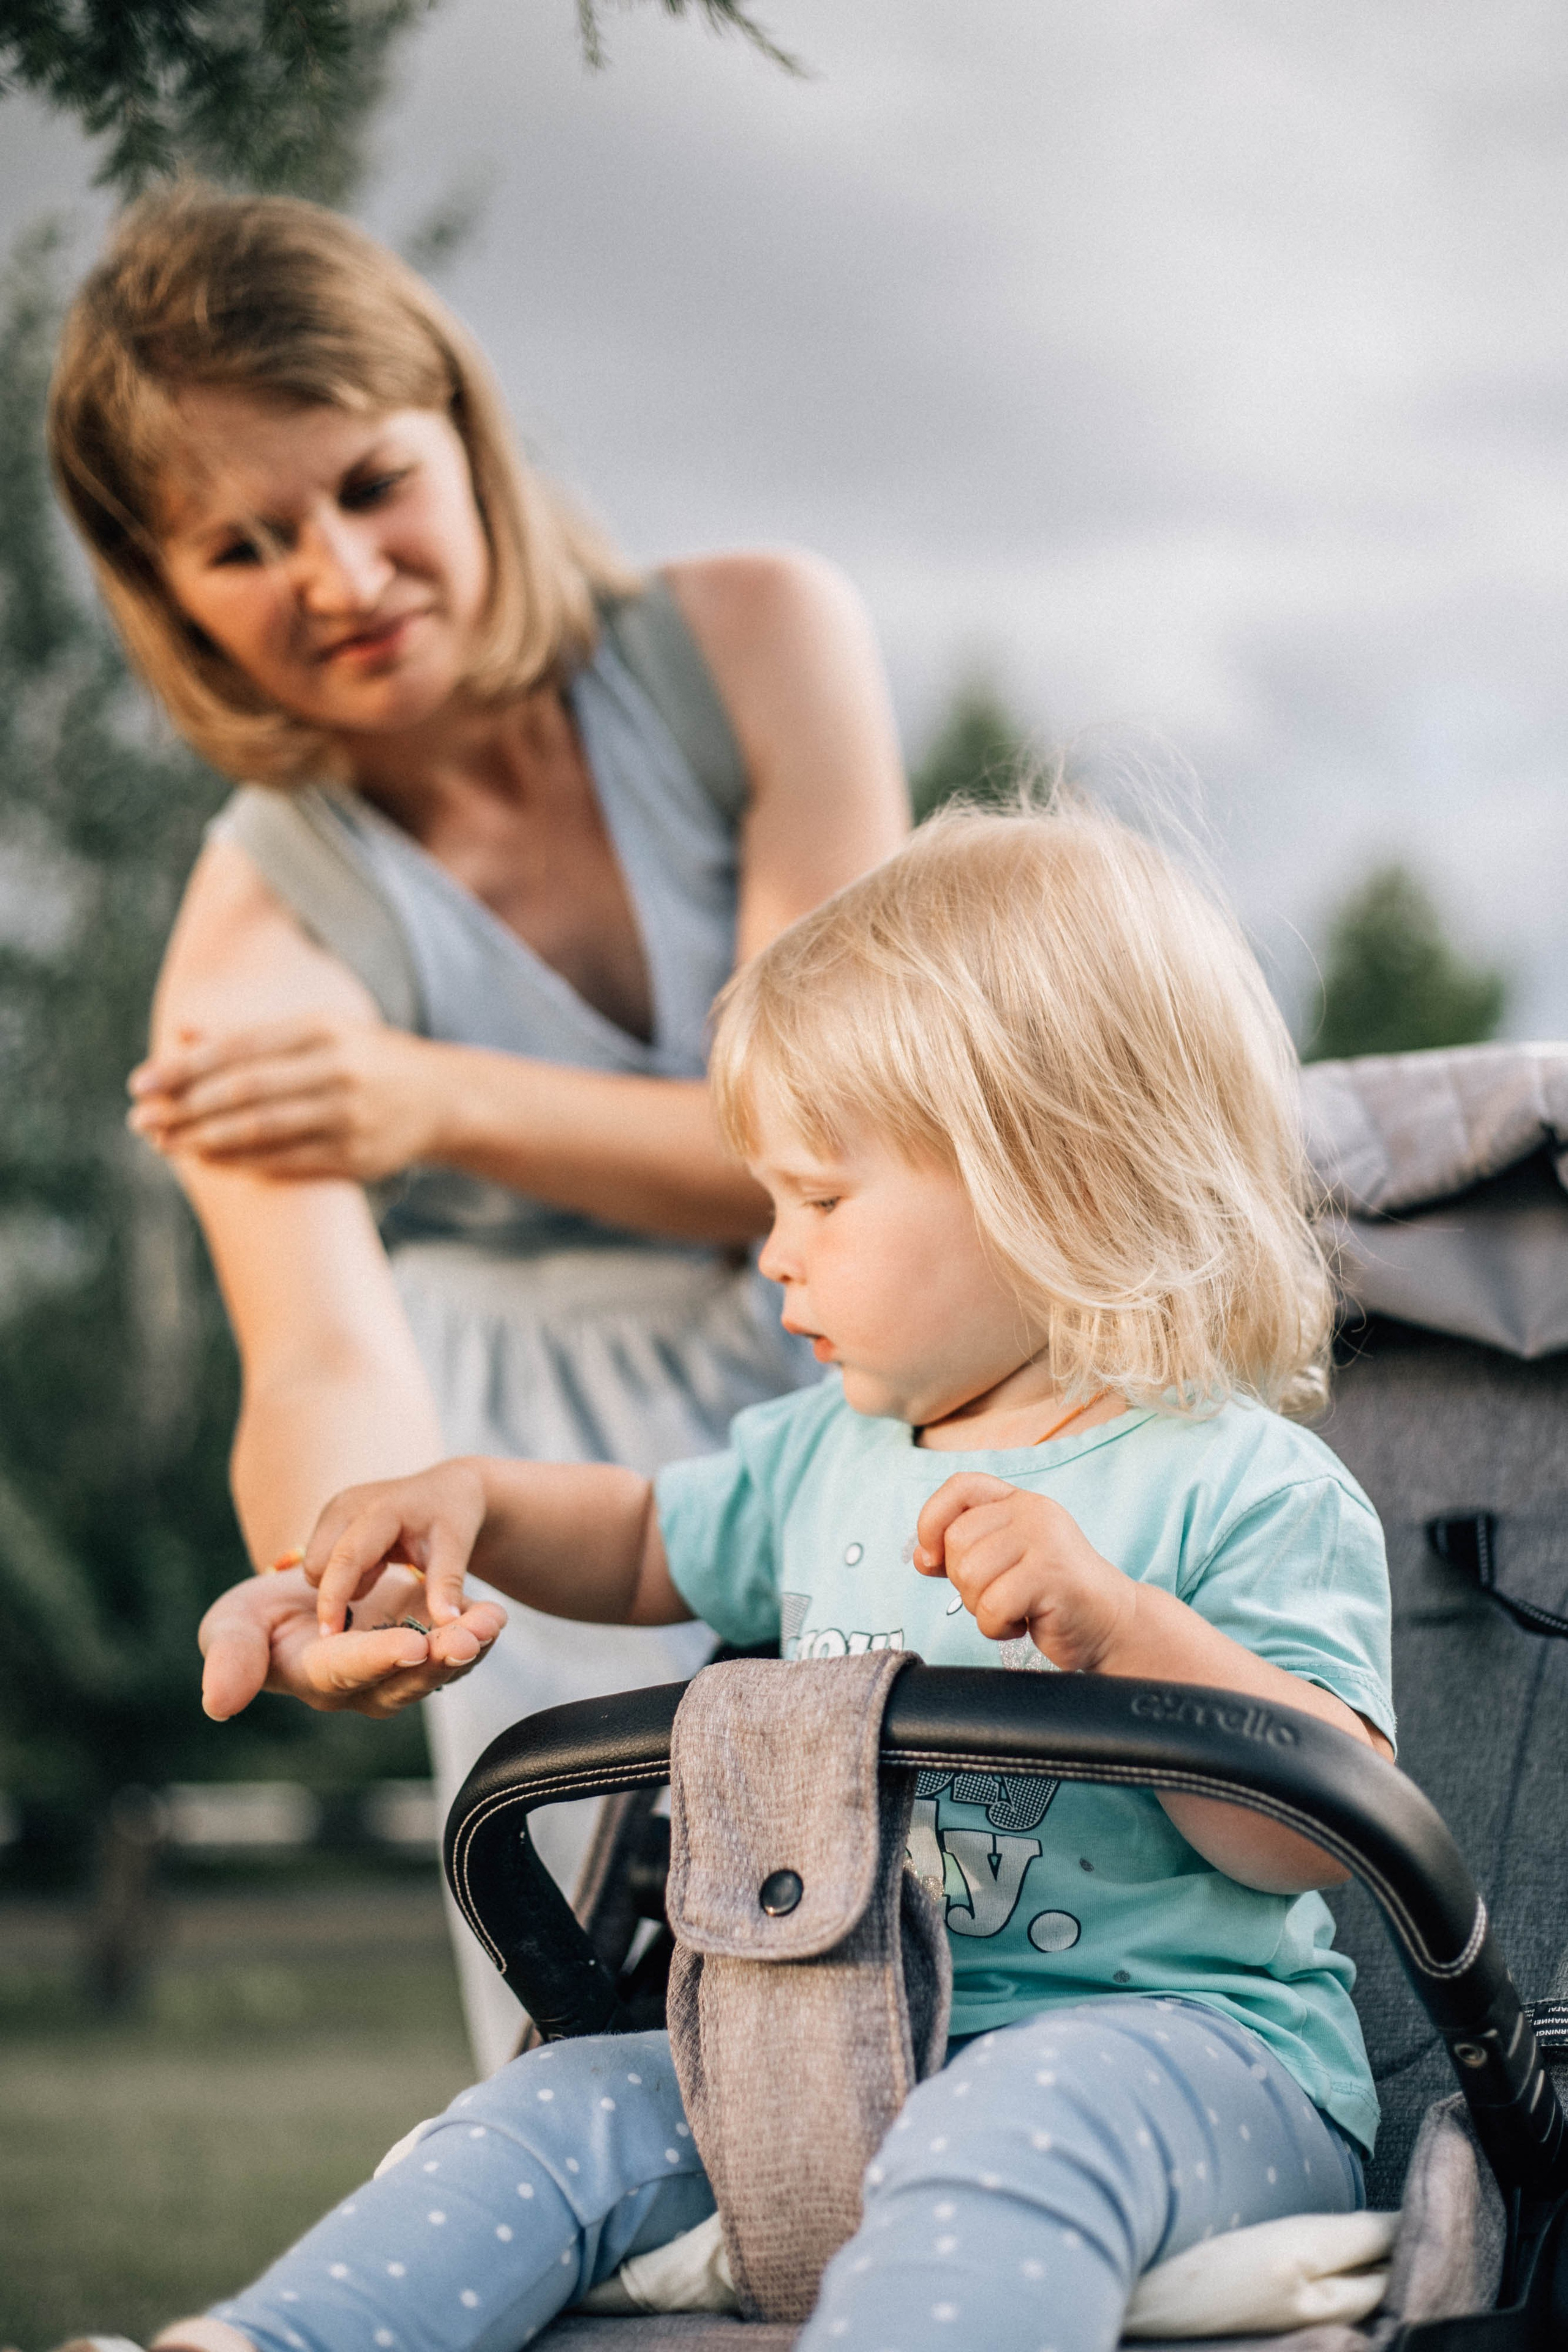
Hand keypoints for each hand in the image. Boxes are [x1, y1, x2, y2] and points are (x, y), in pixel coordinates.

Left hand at [127, 1017, 449, 1182]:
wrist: (442, 1098)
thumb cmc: (363, 1058)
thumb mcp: (317, 1030)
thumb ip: (250, 1036)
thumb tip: (181, 1032)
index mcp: (321, 1029)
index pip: (237, 1049)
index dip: (183, 1068)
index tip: (140, 1083)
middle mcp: (336, 1070)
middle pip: (242, 1092)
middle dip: (183, 1108)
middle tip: (140, 1121)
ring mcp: (348, 1116)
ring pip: (260, 1131)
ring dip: (203, 1141)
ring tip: (165, 1144)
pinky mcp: (356, 1157)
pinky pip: (286, 1163)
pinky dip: (241, 1163)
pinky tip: (209, 1160)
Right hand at [199, 1561, 505, 1722]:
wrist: (297, 1598)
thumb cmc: (255, 1620)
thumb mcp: (231, 1628)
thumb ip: (232, 1659)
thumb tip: (218, 1704)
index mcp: (317, 1676)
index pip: (349, 1670)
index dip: (379, 1658)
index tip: (411, 1647)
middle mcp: (364, 1683)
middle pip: (406, 1676)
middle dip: (440, 1658)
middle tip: (468, 1639)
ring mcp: (400, 1666)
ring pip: (439, 1666)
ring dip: (468, 1645)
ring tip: (492, 1622)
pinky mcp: (425, 1642)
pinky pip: (456, 1645)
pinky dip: (478, 1630)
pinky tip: (495, 1615)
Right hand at [304, 1460, 489, 1635]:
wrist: (446, 1488)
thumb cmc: (452, 1517)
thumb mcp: (455, 1548)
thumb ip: (447, 1584)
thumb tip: (448, 1621)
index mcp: (382, 1510)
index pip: (346, 1559)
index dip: (333, 1599)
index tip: (329, 1638)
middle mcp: (349, 1504)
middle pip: (318, 1564)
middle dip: (339, 1589)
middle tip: (381, 1577)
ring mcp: (336, 1507)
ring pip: (315, 1563)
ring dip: (342, 1580)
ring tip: (382, 1566)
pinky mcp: (331, 1515)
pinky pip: (320, 1557)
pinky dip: (343, 1571)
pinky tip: (375, 1560)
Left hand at [912, 1473, 1135, 1670]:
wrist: (1112, 1624)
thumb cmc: (1052, 1596)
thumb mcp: (1003, 1565)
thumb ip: (963, 1555)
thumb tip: (920, 1556)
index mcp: (1018, 1502)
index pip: (960, 1486)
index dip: (932, 1519)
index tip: (934, 1557)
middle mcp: (1032, 1512)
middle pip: (956, 1540)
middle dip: (963, 1582)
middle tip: (997, 1596)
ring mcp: (1045, 1541)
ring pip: (970, 1574)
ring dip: (981, 1608)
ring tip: (1013, 1610)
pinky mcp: (1052, 1576)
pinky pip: (992, 1605)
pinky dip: (998, 1627)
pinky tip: (1024, 1624)